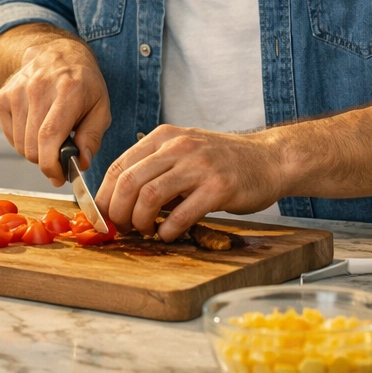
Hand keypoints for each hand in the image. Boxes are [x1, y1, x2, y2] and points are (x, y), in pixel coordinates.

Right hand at [0, 36, 110, 185]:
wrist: (59, 52)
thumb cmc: (83, 83)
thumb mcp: (101, 107)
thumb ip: (93, 137)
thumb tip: (80, 162)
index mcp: (67, 91)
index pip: (49, 137)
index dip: (51, 165)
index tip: (58, 176)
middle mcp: (38, 88)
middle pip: (32, 146)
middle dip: (47, 162)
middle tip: (60, 155)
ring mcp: (17, 90)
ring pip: (20, 145)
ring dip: (35, 151)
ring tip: (50, 138)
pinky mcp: (4, 95)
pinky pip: (10, 136)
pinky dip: (23, 141)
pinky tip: (36, 129)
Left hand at [94, 125, 282, 241]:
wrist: (268, 160)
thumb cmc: (221, 161)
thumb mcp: (183, 152)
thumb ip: (154, 168)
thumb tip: (119, 201)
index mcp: (164, 137)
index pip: (119, 166)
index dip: (104, 197)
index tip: (102, 218)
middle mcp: (178, 147)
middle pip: (129, 182)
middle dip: (118, 212)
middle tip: (122, 229)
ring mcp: (199, 165)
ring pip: (149, 197)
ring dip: (140, 222)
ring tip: (146, 231)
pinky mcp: (219, 187)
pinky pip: (181, 214)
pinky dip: (169, 230)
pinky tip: (169, 235)